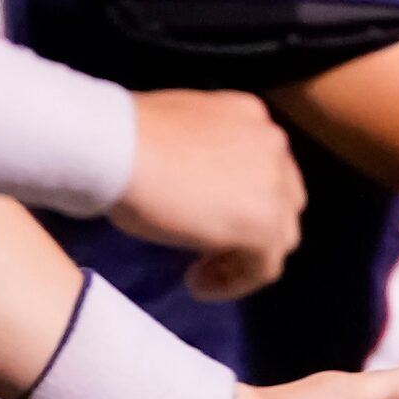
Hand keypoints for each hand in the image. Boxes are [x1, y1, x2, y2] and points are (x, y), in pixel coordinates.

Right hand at [116, 89, 304, 299]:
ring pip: (280, 235)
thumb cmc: (124, 137)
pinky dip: (234, 281)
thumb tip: (191, 181)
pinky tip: (198, 283)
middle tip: (208, 246)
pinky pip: (264, 267)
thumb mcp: (175, 131)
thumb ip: (200, 152)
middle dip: (251, 225)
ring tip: (201, 270)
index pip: (263, 165)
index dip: (240, 197)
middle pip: (282, 199)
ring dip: (243, 258)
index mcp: (250, 115)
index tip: (204, 216)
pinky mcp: (264, 223)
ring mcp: (273, 184)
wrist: (117, 148)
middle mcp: (272, 143)